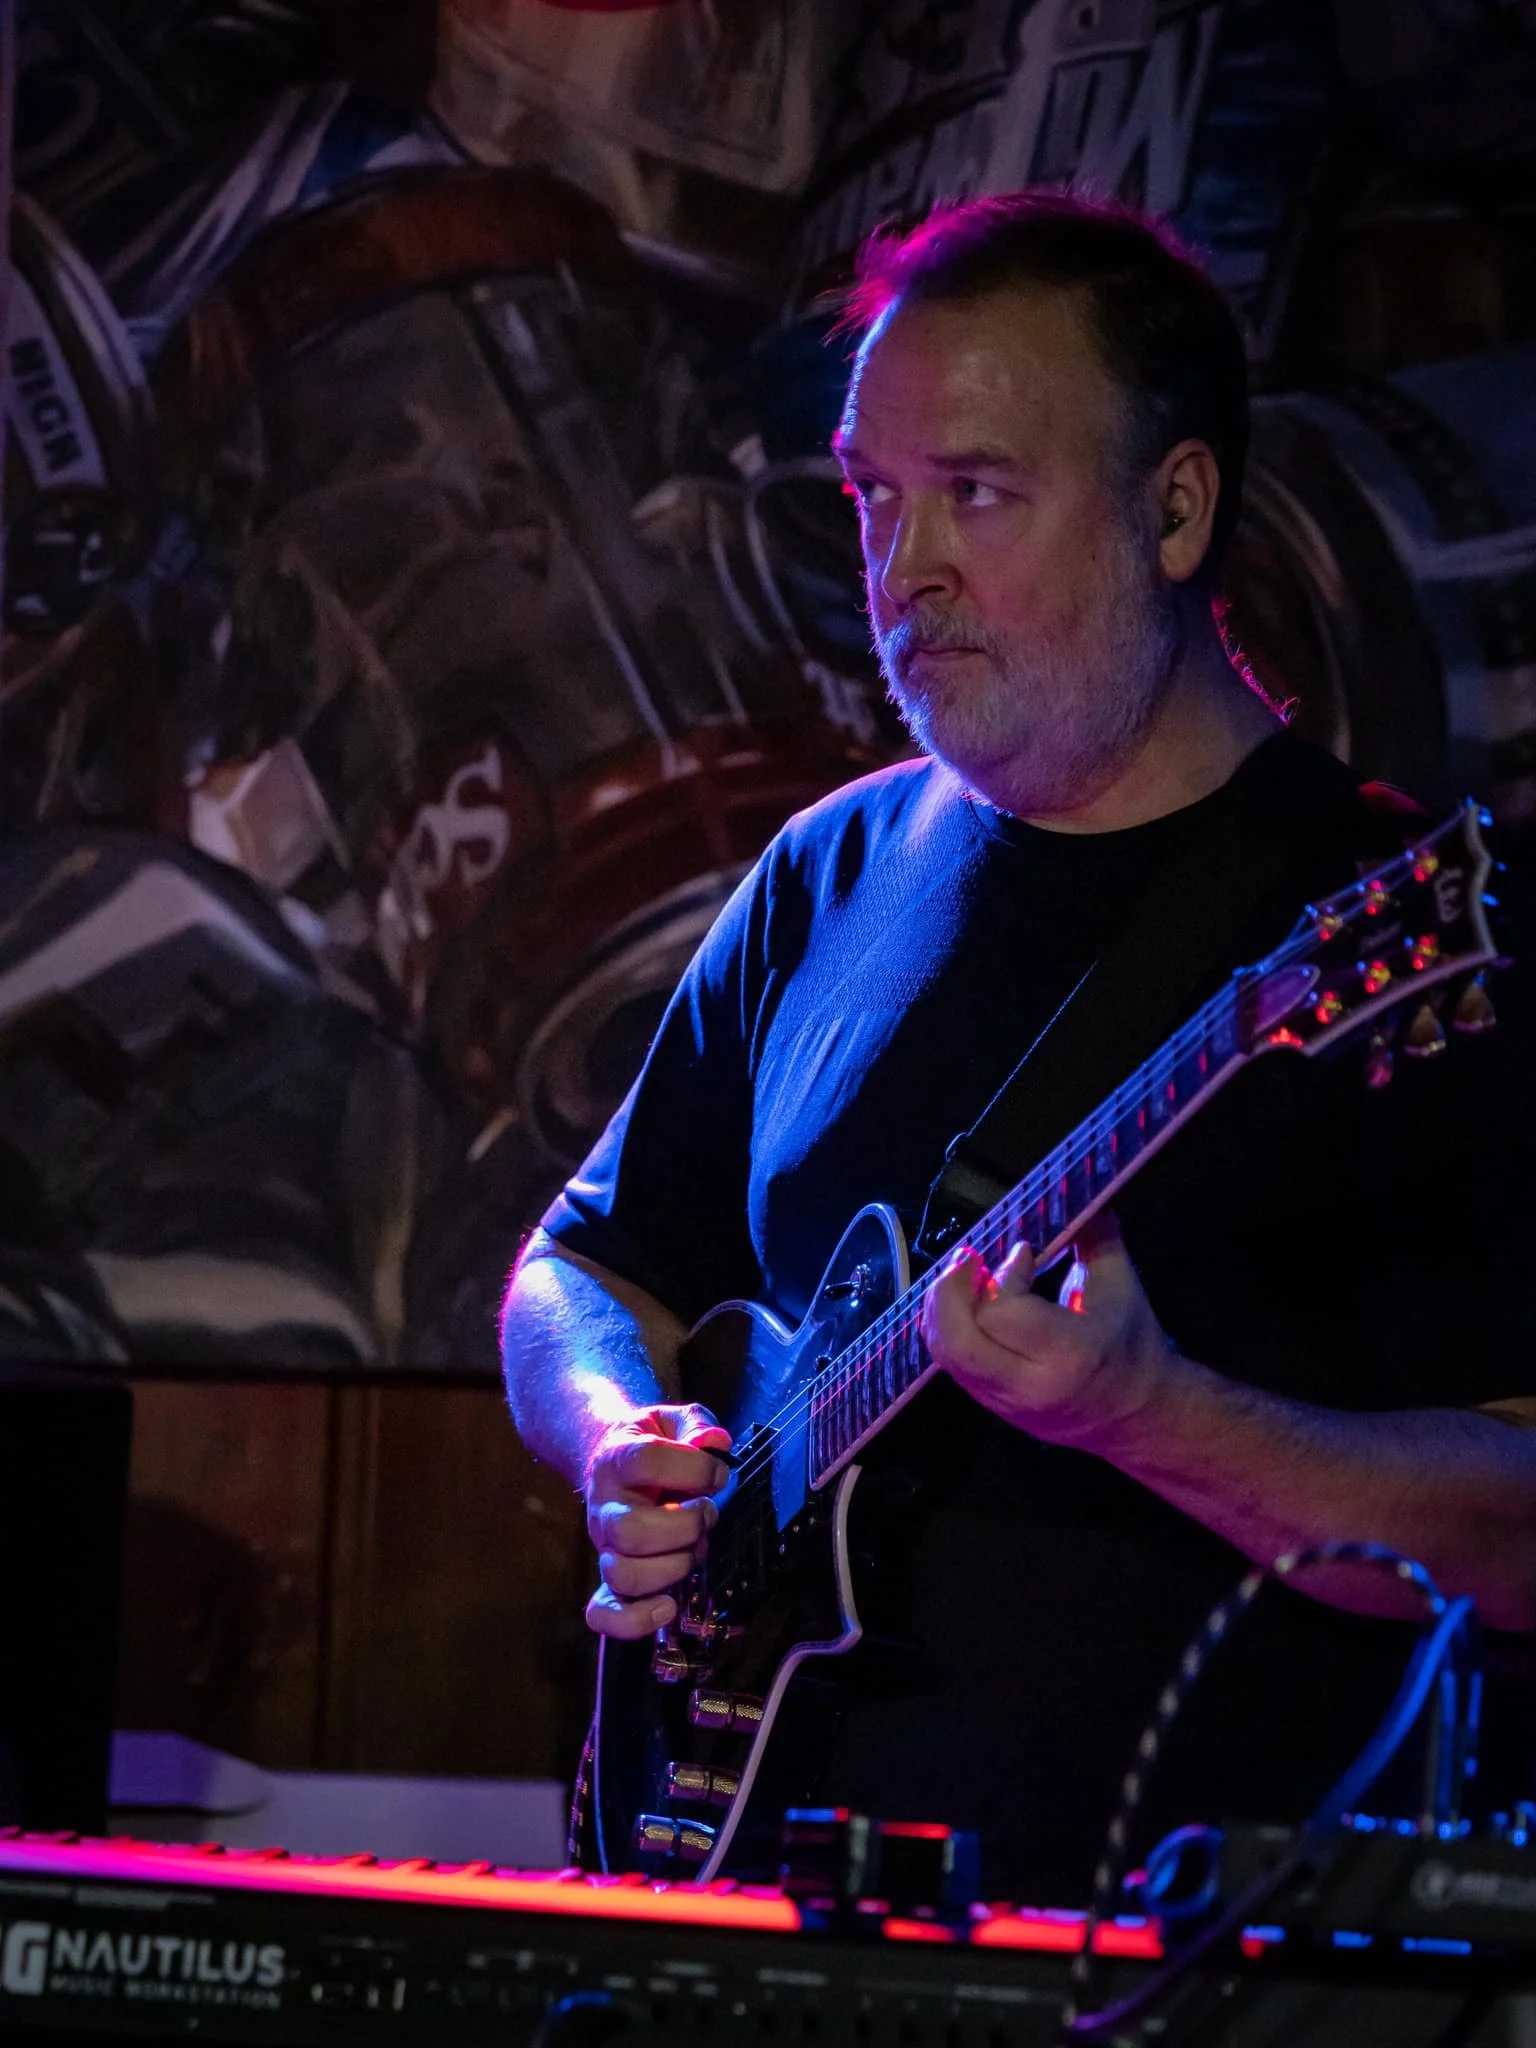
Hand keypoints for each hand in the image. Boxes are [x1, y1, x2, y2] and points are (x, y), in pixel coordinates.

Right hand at [583, 1403, 732, 1639]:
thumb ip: (696, 1423)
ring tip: (697, 1548)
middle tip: (708, 1512)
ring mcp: (604, 1546)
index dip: (691, 1468)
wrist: (612, 1457)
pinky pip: (604, 1612)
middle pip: (630, 1531)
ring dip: (672, 1567)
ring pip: (623, 1573)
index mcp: (616, 1459)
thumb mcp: (672, 1419)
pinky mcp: (608, 1577)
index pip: (643, 1461)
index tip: (719, 1473)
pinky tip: (668, 1606)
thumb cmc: (651, 1441)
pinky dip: (634, 1620)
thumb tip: (715, 1443)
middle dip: (685, 1527)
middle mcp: (604, 1507)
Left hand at [922, 1208, 1178, 1451]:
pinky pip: (951, 1363)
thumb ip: (1094, 1234)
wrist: (1139, 1416)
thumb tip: (1077, 1187)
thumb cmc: (1133, 1344)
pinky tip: (961, 1300)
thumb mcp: (1121, 1285)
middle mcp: (1028, 1383)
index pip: (1006, 1311)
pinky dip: (946, 1326)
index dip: (1005, 1274)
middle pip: (958, 1340)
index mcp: (1069, 1354)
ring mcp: (1004, 1401)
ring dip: (941, 1306)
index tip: (1022, 1252)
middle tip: (965, 1258)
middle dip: (948, 1291)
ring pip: (945, 1354)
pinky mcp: (991, 1406)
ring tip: (959, 1275)